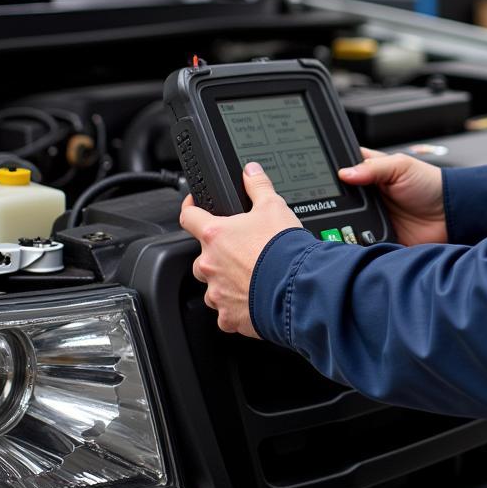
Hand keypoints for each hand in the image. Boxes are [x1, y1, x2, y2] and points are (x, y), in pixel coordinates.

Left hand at [179, 162, 301, 336]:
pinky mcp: (227, 316)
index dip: (190, 208)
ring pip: (213, 285)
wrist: (297, 287)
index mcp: (215, 235)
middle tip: (242, 250)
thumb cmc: (283, 249)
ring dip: (225, 280)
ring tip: (251, 275)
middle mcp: (210, 264)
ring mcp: (216, 292)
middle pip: (203, 256)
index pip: (189, 217)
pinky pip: (225, 311)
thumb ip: (258, 186)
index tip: (194, 207)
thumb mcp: (274, 206)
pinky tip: (254, 297)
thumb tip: (250, 171)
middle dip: (218, 253)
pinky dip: (236, 305)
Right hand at [338, 148, 446, 245]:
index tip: (318, 179)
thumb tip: (344, 172)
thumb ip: (373, 167)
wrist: (450, 215)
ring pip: (344, 222)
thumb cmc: (430, 184)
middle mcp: (366, 195)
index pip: (341, 170)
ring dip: (341, 224)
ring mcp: (370, 217)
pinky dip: (355, 242)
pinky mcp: (377, 238)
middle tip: (328, 204)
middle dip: (331, 203)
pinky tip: (353, 239)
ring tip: (342, 222)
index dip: (330, 174)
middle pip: (337, 200)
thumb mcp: (401, 166)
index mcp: (369, 172)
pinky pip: (359, 242)